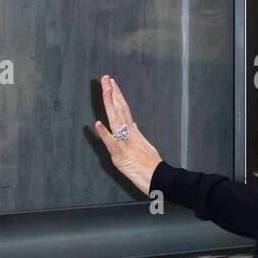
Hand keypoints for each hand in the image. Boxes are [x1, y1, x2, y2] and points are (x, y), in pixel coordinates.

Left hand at [92, 74, 161, 195]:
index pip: (124, 109)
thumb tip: (132, 125)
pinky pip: (112, 144)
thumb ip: (136, 135)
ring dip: (110, 104)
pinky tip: (98, 123)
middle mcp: (129, 134)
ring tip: (105, 90)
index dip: (117, 95)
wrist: (160, 179)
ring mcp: (125, 143)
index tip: (112, 83)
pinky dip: (105, 133)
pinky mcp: (120, 156)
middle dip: (112, 92)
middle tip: (106, 77)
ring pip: (116, 120)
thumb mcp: (144, 146)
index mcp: (133, 132)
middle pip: (119, 109)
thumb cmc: (152, 167)